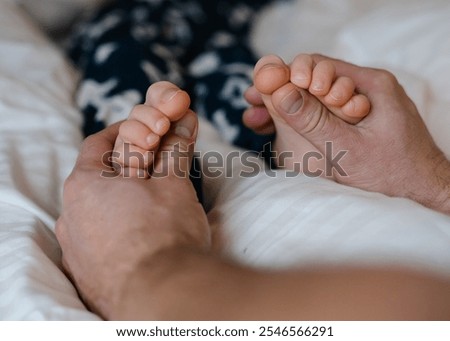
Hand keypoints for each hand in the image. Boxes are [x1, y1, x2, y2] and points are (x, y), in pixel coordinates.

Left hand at [55, 120, 209, 317]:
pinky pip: (97, 243)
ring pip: (96, 213)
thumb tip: (182, 125)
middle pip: (96, 179)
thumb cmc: (165, 235)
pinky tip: (140, 239)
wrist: (161, 295)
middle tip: (154, 170)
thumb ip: (175, 151)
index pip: (99, 143)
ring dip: (118, 204)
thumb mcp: (174, 184)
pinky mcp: (84, 275)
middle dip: (125, 170)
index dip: (124, 132)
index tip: (144, 133)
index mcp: (85, 184)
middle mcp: (70, 215)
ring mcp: (75, 249)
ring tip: (150, 207)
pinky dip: (115, 233)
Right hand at [244, 54, 449, 212]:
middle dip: (280, 92)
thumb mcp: (348, 148)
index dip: (286, 76)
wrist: (424, 194)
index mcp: (371, 84)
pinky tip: (278, 129)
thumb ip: (313, 120)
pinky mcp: (357, 122)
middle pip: (313, 81)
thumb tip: (279, 92)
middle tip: (252, 103)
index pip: (318, 65)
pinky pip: (323, 114)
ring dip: (286, 107)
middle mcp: (366, 89)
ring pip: (315, 98)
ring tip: (256, 119)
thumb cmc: (394, 174)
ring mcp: (361, 105)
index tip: (262, 91)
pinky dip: (300, 120)